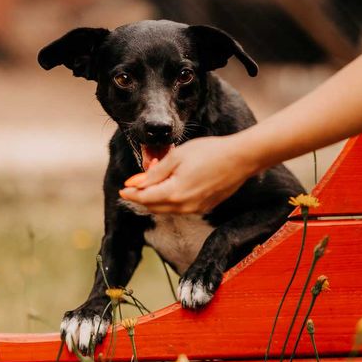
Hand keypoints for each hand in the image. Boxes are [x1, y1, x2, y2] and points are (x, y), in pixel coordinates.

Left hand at [118, 135, 257, 213]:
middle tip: (135, 185)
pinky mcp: (205, 207)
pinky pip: (180, 208)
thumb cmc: (209, 152)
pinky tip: (171, 186)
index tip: (122, 190)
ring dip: (155, 199)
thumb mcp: (176, 157)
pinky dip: (170, 200)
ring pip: (166, 209)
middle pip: (154, 207)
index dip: (131, 194)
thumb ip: (154, 173)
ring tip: (153, 182)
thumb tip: (135, 183)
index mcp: (174, 193)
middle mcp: (184, 206)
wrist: (240, 159)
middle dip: (142, 198)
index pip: (144, 199)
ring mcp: (196, 209)